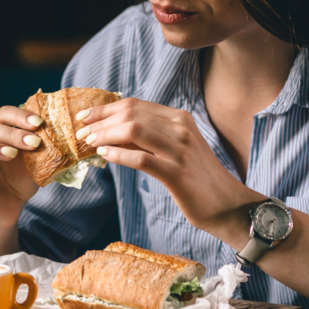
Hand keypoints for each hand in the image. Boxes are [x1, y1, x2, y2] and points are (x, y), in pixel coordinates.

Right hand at [0, 106, 41, 226]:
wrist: (11, 206)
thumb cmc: (22, 179)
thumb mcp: (36, 162)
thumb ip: (42, 147)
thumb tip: (59, 131)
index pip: (3, 114)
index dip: (19, 116)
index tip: (39, 123)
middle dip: (11, 133)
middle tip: (33, 143)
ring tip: (11, 154)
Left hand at [75, 97, 261, 244]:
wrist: (227, 204)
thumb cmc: (198, 178)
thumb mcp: (175, 149)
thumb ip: (149, 138)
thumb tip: (112, 134)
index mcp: (180, 118)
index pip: (136, 104)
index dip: (106, 108)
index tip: (85, 116)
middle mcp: (180, 128)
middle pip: (131, 114)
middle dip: (100, 120)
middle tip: (80, 132)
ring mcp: (180, 149)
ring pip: (133, 131)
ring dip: (105, 135)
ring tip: (89, 143)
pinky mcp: (177, 173)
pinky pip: (141, 158)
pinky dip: (118, 155)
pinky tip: (105, 155)